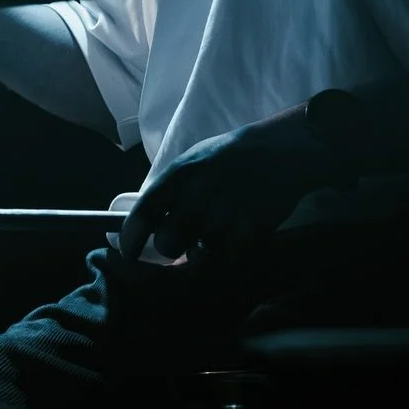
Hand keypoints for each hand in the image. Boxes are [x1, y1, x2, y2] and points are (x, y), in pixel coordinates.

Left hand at [118, 114, 338, 262]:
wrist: (279, 152)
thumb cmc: (229, 157)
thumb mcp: (192, 161)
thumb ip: (170, 191)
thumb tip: (150, 225)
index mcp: (179, 175)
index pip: (143, 214)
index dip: (131, 239)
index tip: (128, 253)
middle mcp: (198, 195)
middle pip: (169, 244)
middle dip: (172, 247)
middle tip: (182, 239)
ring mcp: (225, 215)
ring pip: (200, 255)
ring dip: (204, 248)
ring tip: (216, 227)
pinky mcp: (250, 231)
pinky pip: (229, 256)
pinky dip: (229, 250)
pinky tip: (237, 229)